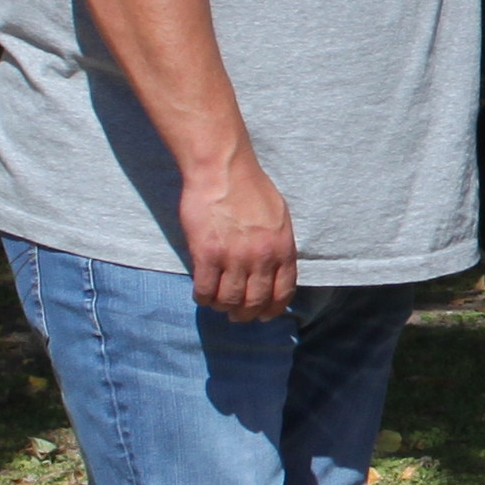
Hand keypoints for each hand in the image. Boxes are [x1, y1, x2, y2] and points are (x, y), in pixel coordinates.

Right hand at [178, 152, 297, 321]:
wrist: (222, 168)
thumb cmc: (249, 187)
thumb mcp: (279, 217)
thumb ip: (278, 245)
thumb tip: (275, 268)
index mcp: (283, 248)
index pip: (283, 292)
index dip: (272, 309)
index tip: (263, 315)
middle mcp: (261, 257)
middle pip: (255, 301)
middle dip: (245, 314)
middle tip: (236, 315)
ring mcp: (234, 257)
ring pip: (229, 300)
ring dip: (223, 307)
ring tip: (218, 304)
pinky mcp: (207, 254)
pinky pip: (205, 289)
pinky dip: (203, 298)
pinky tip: (201, 294)